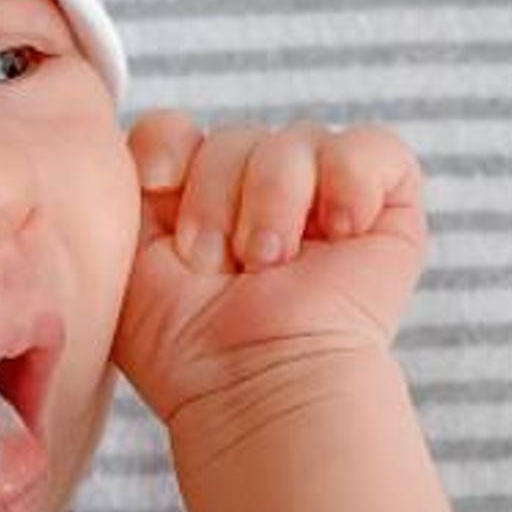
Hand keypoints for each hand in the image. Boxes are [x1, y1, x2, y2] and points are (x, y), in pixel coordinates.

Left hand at [110, 114, 428, 430]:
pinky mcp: (386, 206)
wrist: (251, 382)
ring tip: (271, 263)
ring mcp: (325, 197)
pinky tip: (340, 231)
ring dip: (274, 200)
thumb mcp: (126, 256)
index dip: (168, 147)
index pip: (179, 130)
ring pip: (295, 140)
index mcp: (199, 203)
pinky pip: (375, 148)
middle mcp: (261, 194)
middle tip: (218, 266)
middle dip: (217, 198)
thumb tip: (156, 136)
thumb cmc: (184, 343)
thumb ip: (126, 186)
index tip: (161, 188)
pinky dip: (352, 179)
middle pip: (233, 135)